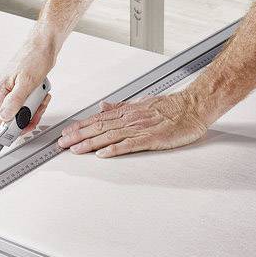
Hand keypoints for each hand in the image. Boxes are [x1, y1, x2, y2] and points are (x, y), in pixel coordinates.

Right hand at [0, 31, 55, 130]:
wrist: (44, 45)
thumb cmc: (34, 58)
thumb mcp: (26, 82)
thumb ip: (15, 101)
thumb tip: (4, 116)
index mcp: (0, 90)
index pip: (1, 119)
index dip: (14, 126)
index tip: (27, 126)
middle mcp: (4, 91)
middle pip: (14, 116)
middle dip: (29, 114)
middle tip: (39, 107)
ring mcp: (13, 90)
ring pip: (23, 110)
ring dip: (36, 107)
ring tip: (42, 96)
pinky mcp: (22, 88)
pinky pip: (29, 102)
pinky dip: (38, 101)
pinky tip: (43, 93)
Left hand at [57, 91, 207, 157]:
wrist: (193, 107)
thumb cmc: (171, 107)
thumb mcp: (142, 102)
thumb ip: (121, 107)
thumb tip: (103, 106)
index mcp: (127, 112)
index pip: (98, 119)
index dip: (80, 126)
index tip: (66, 133)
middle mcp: (130, 119)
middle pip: (99, 128)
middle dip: (78, 136)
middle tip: (62, 144)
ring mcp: (140, 129)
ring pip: (109, 136)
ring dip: (90, 143)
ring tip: (75, 150)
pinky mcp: (151, 139)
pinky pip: (129, 145)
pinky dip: (114, 149)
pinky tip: (102, 154)